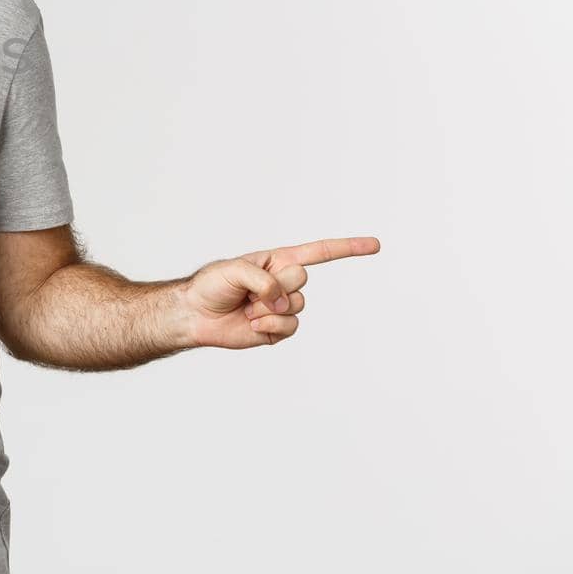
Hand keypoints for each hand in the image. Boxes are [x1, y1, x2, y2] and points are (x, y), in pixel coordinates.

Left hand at [180, 236, 380, 348]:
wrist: (196, 315)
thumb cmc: (211, 285)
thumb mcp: (233, 269)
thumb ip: (263, 279)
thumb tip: (282, 301)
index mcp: (278, 261)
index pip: (319, 253)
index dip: (348, 248)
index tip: (375, 245)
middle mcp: (284, 282)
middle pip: (302, 280)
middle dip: (275, 285)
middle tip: (249, 291)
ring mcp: (283, 306)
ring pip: (298, 306)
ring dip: (269, 308)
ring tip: (247, 308)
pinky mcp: (278, 328)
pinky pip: (289, 327)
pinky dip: (268, 325)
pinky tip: (251, 323)